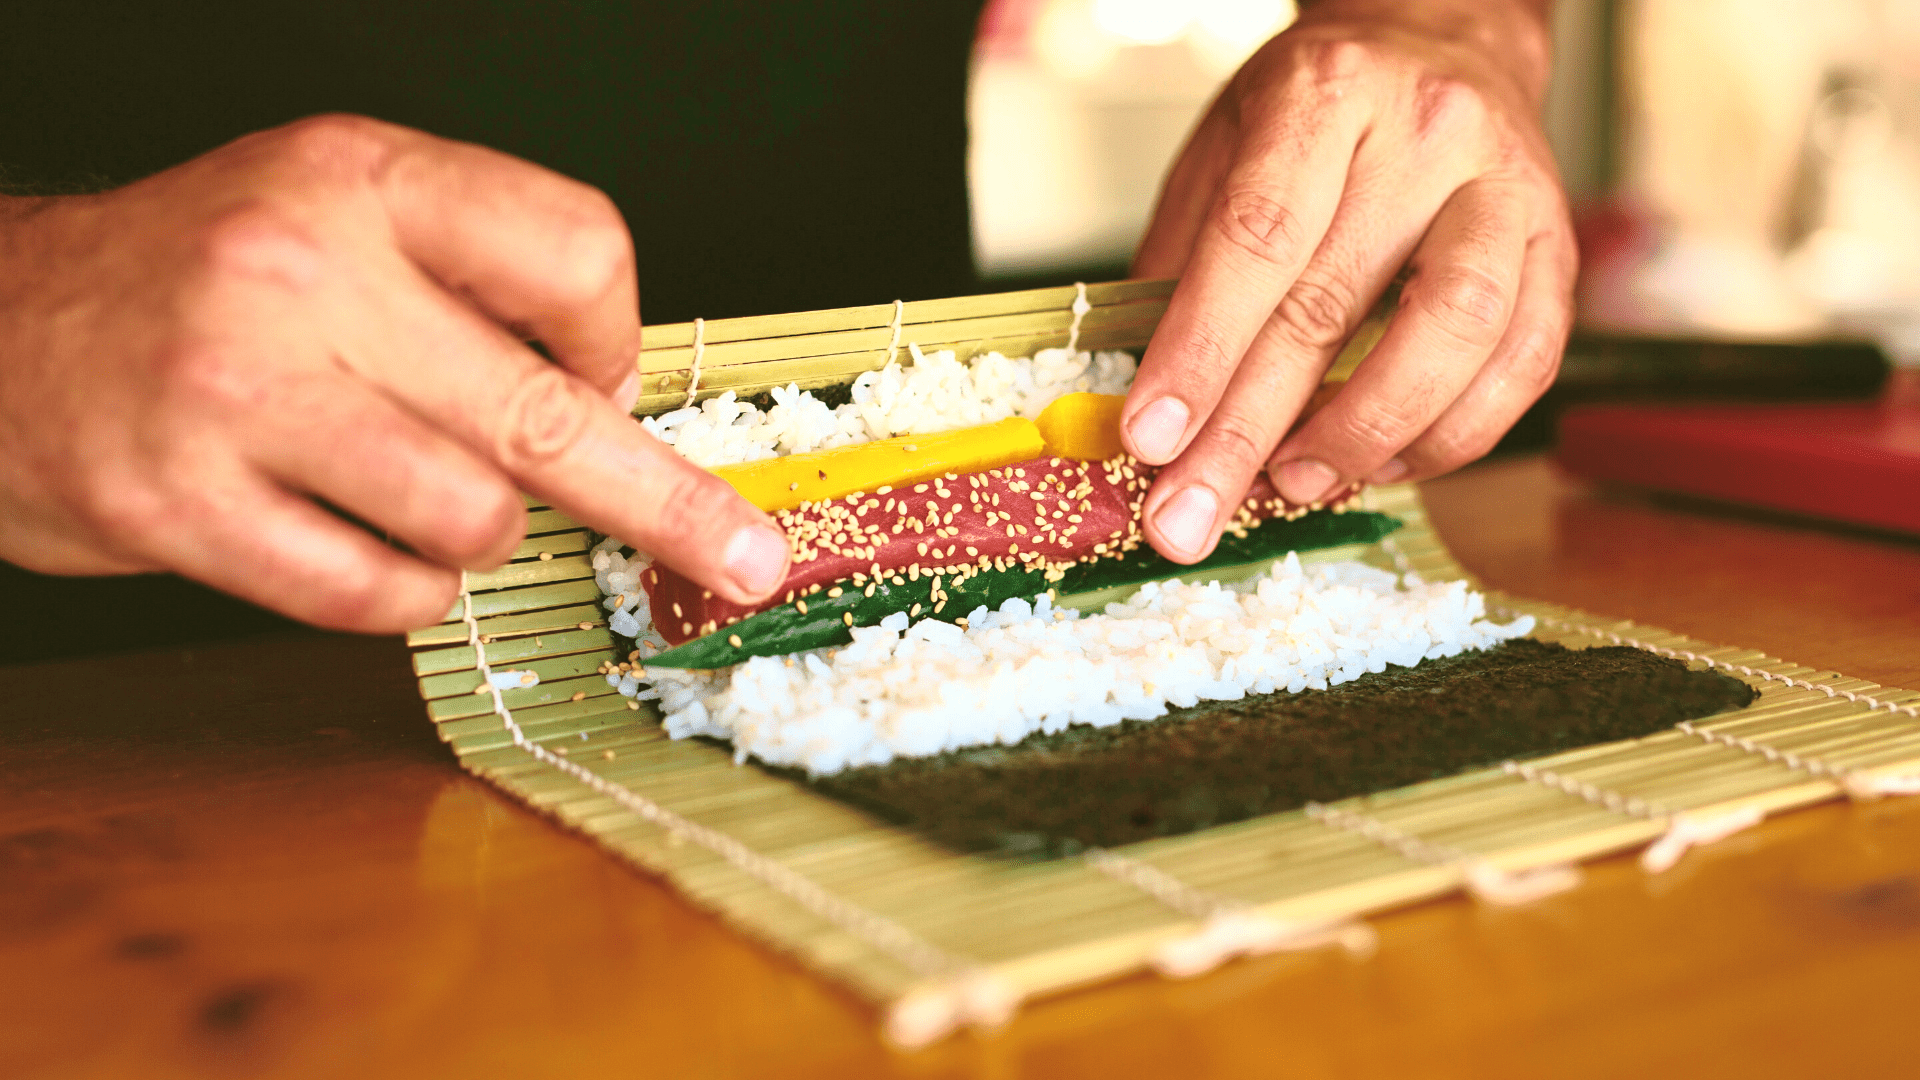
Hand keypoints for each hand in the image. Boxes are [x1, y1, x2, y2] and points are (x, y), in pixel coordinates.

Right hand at [0, 115, 789, 631]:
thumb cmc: (196, 285)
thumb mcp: (330, 216)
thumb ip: (468, 282)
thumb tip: (626, 397)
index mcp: (359, 176)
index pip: (577, 248)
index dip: (616, 337)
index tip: (598, 380)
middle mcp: (300, 269)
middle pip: (551, 411)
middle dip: (664, 503)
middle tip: (740, 561)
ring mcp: (232, 390)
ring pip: (472, 515)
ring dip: (474, 535)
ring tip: (411, 499)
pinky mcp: (176, 503)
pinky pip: (378, 592)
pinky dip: (399, 589)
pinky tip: (352, 542)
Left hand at [1123, 0, 1576, 561]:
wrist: (1441, 43)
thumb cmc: (1317, 110)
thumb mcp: (1224, 147)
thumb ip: (1182, 263)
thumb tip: (1149, 404)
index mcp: (1324, 93)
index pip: (1255, 237)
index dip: (1199, 349)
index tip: (1151, 439)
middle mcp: (1427, 133)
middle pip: (1333, 305)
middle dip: (1249, 432)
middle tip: (1189, 515)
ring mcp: (1507, 189)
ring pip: (1455, 336)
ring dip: (1362, 436)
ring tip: (1291, 487)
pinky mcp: (1557, 249)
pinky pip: (1523, 364)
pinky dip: (1449, 435)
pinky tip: (1381, 464)